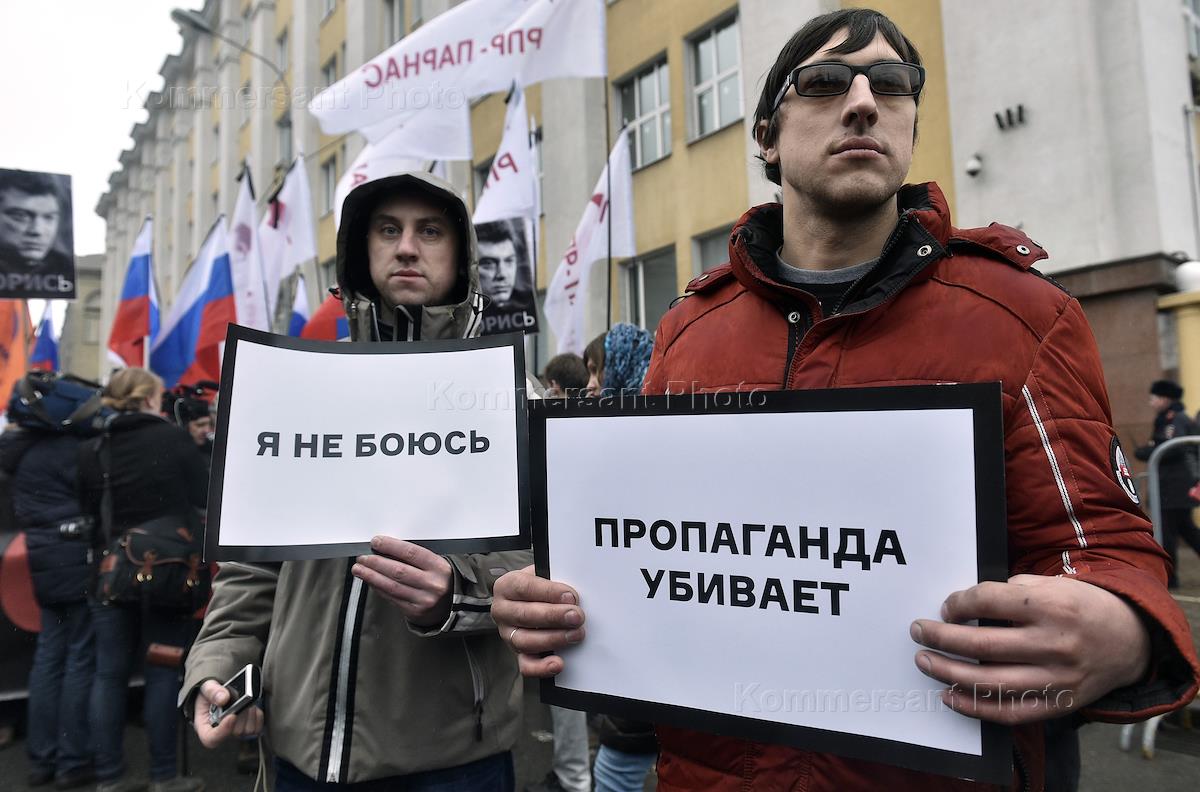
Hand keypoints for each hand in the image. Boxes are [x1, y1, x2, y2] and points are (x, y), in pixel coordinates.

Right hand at [193, 679, 262, 747]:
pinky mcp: (247, 730)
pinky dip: (257, 716)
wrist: (217, 697)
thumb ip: (212, 692)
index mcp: (205, 729)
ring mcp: (235, 734)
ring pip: (247, 730)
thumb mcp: (206, 689)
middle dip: (240, 714)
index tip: (232, 716)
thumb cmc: (209, 697)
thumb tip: (223, 698)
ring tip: (245, 702)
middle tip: (240, 700)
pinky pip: (257, 728)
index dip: (223, 730)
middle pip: (234, 732)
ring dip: (249, 714)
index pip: (212, 738)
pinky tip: (251, 707)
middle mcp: (221, 734)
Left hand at [353, 536, 452, 627]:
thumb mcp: (436, 565)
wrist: (453, 607)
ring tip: (359, 569)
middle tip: (362, 557)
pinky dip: (378, 588)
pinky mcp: (415, 612)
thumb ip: (416, 558)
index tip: (376, 542)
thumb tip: (386, 549)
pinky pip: (392, 598)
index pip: (411, 553)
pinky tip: (370, 582)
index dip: (391, 546)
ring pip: (392, 586)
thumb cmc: (441, 580)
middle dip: (376, 562)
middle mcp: (433, 584)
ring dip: (372, 576)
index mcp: (440, 567)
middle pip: (398, 570)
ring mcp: (424, 600)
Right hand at [492, 565, 584, 677]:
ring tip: (575, 635)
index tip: (571, 596)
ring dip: (553, 639)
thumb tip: (573, 597)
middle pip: (525, 615)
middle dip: (554, 617)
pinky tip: (558, 663)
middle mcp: (502, 611)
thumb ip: (556, 581)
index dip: (549, 593)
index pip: (525, 588)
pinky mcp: (517, 654)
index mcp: (506, 586)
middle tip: (577, 616)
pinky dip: (542, 667)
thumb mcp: (545, 574)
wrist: (533, 598)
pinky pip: (526, 665)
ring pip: (525, 641)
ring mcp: (508, 634)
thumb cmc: (541, 586)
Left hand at [911, 574, 1150, 723]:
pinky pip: (1011, 711)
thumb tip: (966, 604)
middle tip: (917, 631)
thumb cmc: (1082, 606)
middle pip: (982, 643)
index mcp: (1051, 606)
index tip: (945, 608)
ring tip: (925, 662)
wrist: (1130, 639)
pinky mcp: (1060, 704)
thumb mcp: (1052, 584)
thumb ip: (1012, 592)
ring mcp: (1058, 678)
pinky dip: (976, 707)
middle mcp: (1054, 643)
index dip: (958, 604)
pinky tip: (950, 696)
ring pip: (991, 681)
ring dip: (949, 673)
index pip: (988, 601)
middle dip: (941, 637)